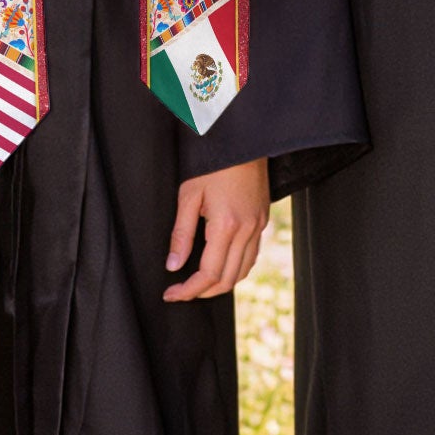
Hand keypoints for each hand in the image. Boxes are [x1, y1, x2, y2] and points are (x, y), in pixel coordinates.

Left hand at [163, 157, 269, 301]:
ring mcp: (258, 225)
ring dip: (221, 283)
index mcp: (226, 225)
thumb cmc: (214, 163)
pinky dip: (236, 268)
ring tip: (199, 283)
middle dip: (203, 292)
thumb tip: (173, 265)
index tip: (171, 294)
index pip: (208, 274)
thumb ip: (181, 234)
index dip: (188, 290)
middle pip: (227, 279)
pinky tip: (221, 264)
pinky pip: (252, 255)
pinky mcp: (263, 219)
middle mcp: (247, 229)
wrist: (243, 140)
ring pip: (243, 270)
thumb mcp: (189, 195)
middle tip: (181, 291)